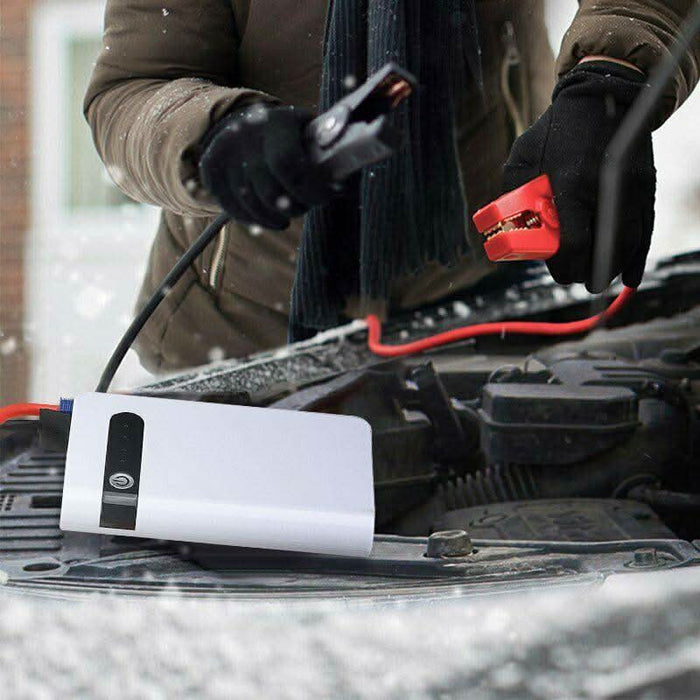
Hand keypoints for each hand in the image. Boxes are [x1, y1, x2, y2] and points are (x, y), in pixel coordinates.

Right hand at [198, 104, 334, 229]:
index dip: (310, 191)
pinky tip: (271, 218)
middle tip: (306, 206)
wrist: (246, 122)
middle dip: (295, 207)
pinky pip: (234, 209)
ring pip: (252, 205)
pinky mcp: (211, 169)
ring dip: (275, 218)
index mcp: (278, 121)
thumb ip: (332, 151)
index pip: (289, 165)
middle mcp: (246, 133)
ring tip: (288, 214)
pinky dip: (255, 220)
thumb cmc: (294, 137)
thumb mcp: (314, 134)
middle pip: (270, 191)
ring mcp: (224, 151)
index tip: (326, 197)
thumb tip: (356, 168)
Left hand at [503, 61, 655, 291]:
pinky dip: (637, 257)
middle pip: (603, 252)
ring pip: (626, 246)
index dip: (566, 267)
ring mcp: (630, 189)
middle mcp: (604, 190)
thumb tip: (510, 233)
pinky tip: (630, 277)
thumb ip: (513, 198)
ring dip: (610, 268)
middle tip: (575, 277)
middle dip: (587, 272)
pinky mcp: (645, 186)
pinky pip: (645, 231)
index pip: (574, 243)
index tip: (558, 271)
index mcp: (571, 184)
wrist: (603, 95)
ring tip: (596, 277)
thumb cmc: (554, 130)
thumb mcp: (521, 160)